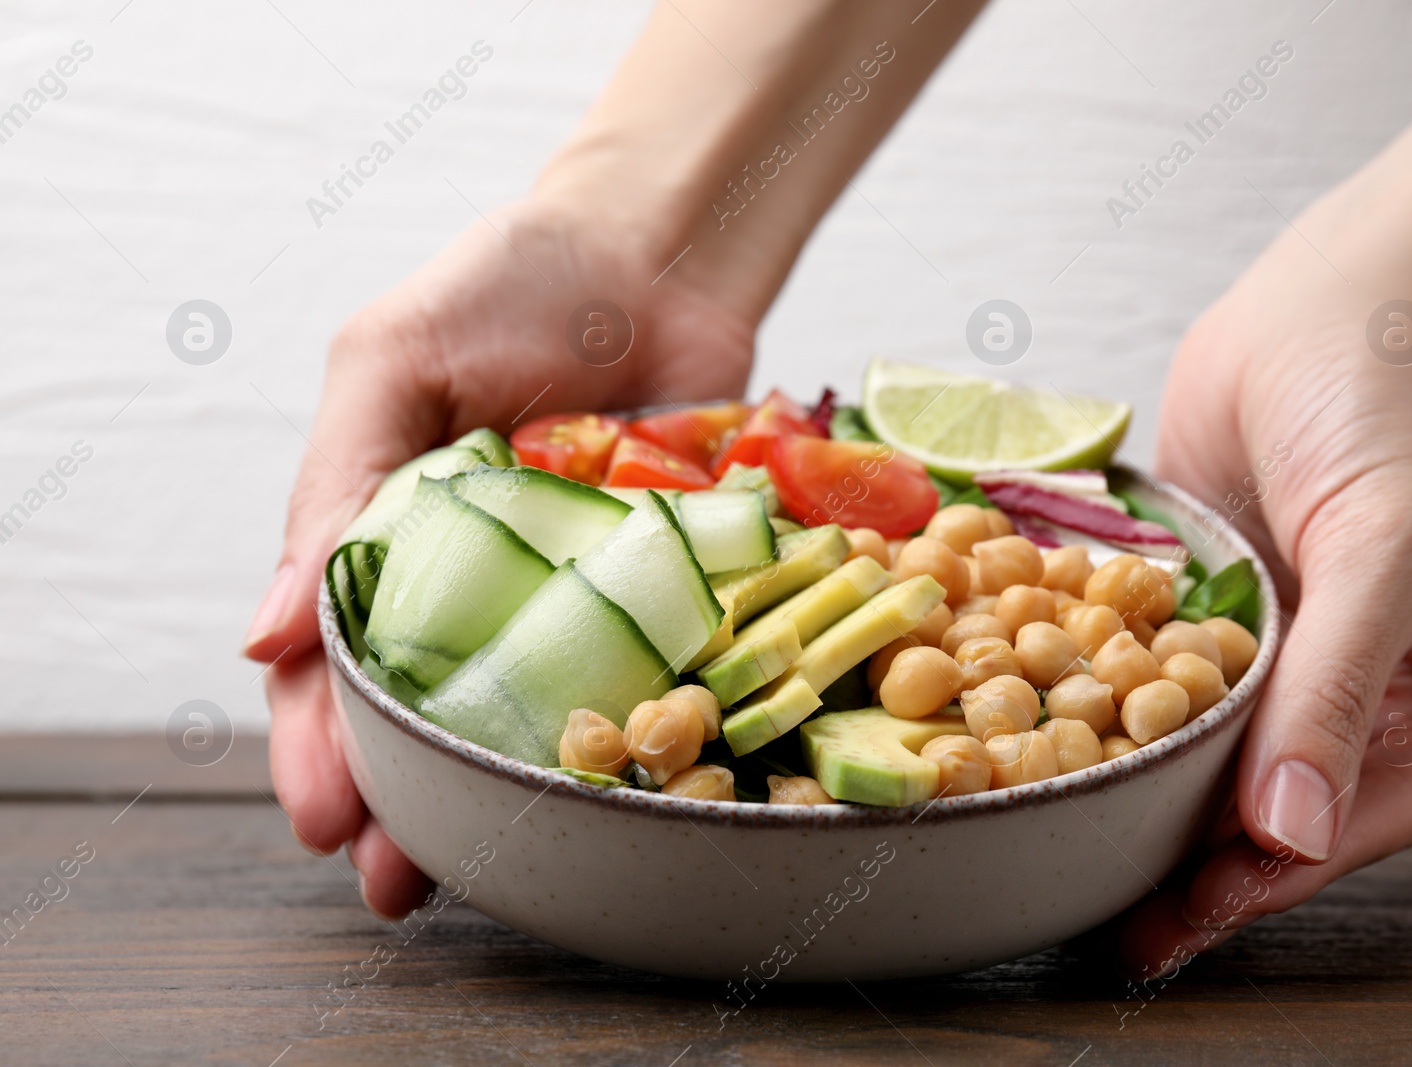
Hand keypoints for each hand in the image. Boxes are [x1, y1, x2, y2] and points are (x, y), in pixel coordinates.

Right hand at [241, 199, 754, 916]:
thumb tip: (264, 640)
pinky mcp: (662, 585)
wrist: (661, 252)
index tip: (324, 819)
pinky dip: (623, 728)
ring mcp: (571, 591)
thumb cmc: (510, 285)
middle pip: (426, 709)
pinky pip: (638, 671)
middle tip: (392, 880)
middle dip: (402, 800)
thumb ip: (335, 487)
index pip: (336, 659)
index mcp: (389, 534)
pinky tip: (610, 788)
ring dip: (500, 791)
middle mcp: (477, 580)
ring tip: (486, 869)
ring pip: (525, 712)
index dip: (321, 742)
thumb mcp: (392, 362)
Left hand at [1122, 222, 1411, 976]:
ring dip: (1147, 808)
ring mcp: (1287, 670)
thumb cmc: (1393, 412)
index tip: (1190, 906)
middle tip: (1116, 920)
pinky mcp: (1215, 627)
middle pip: (1278, 816)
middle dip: (1198, 867)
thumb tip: (1291, 835)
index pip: (1359, 827)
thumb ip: (1336, 694)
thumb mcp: (1383, 556)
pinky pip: (1165, 694)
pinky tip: (1055, 760)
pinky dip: (1117, 726)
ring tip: (1071, 857)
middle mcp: (1372, 708)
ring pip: (1212, 768)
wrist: (1328, 304)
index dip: (1270, 875)